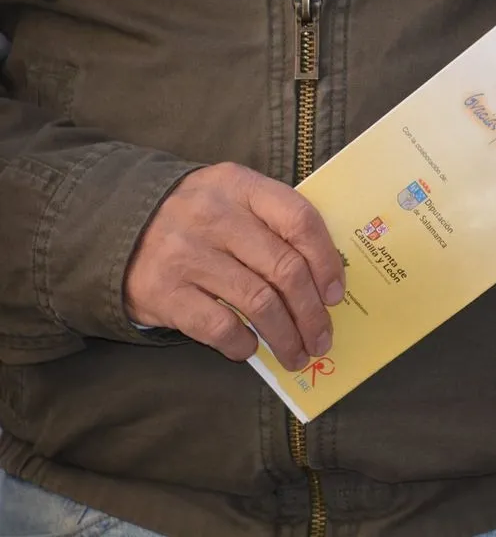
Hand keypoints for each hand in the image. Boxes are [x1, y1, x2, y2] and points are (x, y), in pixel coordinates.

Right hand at [124, 163, 344, 370]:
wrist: (113, 226)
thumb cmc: (195, 218)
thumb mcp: (231, 199)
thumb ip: (272, 223)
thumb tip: (325, 280)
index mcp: (239, 185)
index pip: (299, 220)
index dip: (327, 261)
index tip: (336, 294)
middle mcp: (213, 215)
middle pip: (285, 269)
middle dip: (312, 313)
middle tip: (321, 338)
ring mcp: (186, 253)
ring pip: (259, 303)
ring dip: (286, 337)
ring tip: (297, 354)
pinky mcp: (163, 291)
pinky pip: (220, 326)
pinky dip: (243, 344)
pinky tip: (251, 349)